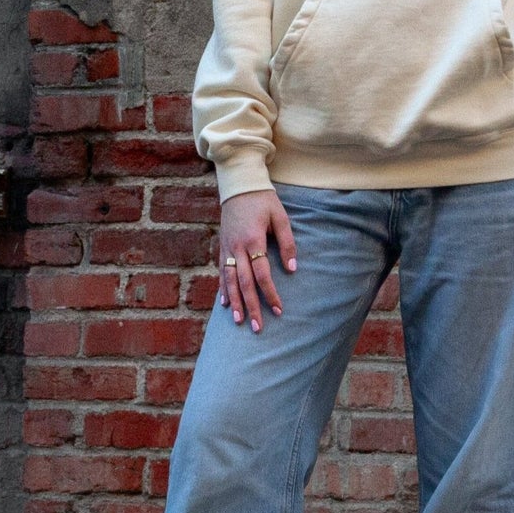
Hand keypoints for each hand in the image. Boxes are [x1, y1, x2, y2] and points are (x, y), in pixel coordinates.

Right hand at [218, 188, 296, 331]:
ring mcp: (227, 248)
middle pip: (243, 283)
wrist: (238, 185)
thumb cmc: (263, 200)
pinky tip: (224, 303)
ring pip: (229, 281)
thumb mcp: (281, 217)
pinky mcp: (222, 246)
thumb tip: (292, 269)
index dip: (271, 294)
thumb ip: (288, 243)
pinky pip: (221, 272)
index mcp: (253, 240)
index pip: (262, 275)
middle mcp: (237, 248)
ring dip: (234, 302)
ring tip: (238, 321)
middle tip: (258, 327)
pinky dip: (223, 288)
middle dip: (251, 307)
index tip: (279, 310)